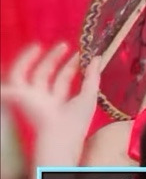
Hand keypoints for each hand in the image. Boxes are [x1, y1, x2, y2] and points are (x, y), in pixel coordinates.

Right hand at [1, 43, 101, 164]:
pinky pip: (15, 76)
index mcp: (60, 103)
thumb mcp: (89, 95)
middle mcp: (44, 100)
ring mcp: (32, 98)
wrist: (60, 134)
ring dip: (37, 58)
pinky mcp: (20, 95)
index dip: (72, 65)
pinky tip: (33, 48)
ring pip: (32, 74)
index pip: (64, 80)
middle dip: (56, 59)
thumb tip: (98, 57)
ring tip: (44, 44)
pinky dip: (21, 62)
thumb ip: (93, 76)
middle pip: (48, 75)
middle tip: (66, 44)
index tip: (82, 53)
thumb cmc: (76, 120)